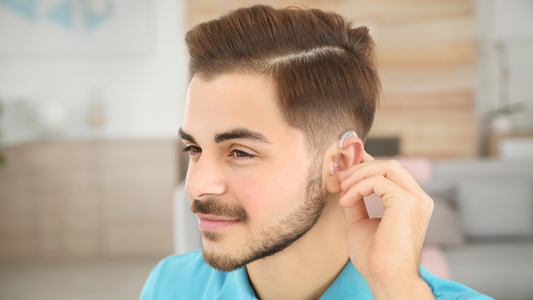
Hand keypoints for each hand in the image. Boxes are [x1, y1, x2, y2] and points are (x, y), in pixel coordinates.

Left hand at [337, 152, 434, 298]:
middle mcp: (418, 198)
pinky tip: (347, 201)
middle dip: (360, 167)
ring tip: (341, 189)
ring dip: (358, 174)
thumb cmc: (374, 258)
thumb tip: (345, 184)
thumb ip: (356, 201)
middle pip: (389, 165)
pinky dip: (358, 187)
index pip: (390, 172)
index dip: (366, 166)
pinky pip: (377, 181)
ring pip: (386, 167)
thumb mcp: (360, 222)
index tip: (343, 172)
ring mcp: (415, 199)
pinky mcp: (406, 202)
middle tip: (339, 179)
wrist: (385, 278)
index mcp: (411, 202)